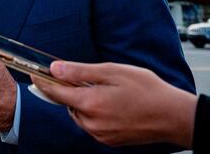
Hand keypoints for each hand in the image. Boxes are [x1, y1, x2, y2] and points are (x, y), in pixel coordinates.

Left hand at [31, 61, 196, 147]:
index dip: (44, 83)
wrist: (174, 116)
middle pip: (68, 105)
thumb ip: (80, 71)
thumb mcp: (113, 72)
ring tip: (103, 90)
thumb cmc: (147, 90)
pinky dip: (93, 114)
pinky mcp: (110, 141)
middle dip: (70, 91)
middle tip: (84, 78)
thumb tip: (55, 68)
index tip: (36, 75)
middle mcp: (92, 123)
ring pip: (79, 116)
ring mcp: (101, 135)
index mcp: (91, 103)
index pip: (56, 93)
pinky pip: (92, 126)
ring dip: (82, 103)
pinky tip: (110, 104)